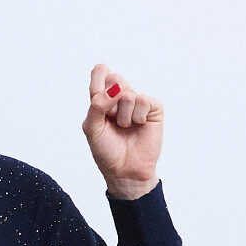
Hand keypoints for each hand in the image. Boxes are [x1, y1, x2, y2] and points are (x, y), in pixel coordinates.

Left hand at [82, 63, 161, 200]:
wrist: (125, 172)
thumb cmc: (107, 151)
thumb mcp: (92, 129)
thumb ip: (96, 106)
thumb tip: (115, 89)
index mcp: (103, 98)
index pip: (100, 74)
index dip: (98, 80)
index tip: (98, 98)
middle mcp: (120, 96)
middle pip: (115, 79)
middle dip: (110, 102)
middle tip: (112, 119)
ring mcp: (138, 101)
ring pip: (128, 94)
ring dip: (123, 116)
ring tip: (125, 128)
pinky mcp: (153, 108)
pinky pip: (143, 101)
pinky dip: (137, 117)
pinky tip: (138, 126)